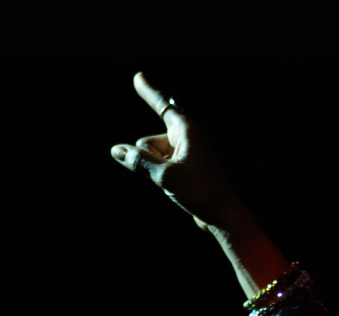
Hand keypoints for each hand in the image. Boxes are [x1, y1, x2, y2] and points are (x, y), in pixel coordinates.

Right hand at [110, 72, 245, 231]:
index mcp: (188, 130)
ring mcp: (186, 153)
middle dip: (146, 157)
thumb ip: (138, 161)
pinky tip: (174, 188)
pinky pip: (159, 166)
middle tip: (171, 175)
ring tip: (177, 185)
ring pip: (152, 156)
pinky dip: (158, 174)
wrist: (222, 215)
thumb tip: (116, 149)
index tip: (138, 76)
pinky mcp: (184, 167)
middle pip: (148, 141)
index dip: (148, 91)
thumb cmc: (200, 192)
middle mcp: (187, 137)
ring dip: (153, 170)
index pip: (162, 105)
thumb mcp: (165, 175)